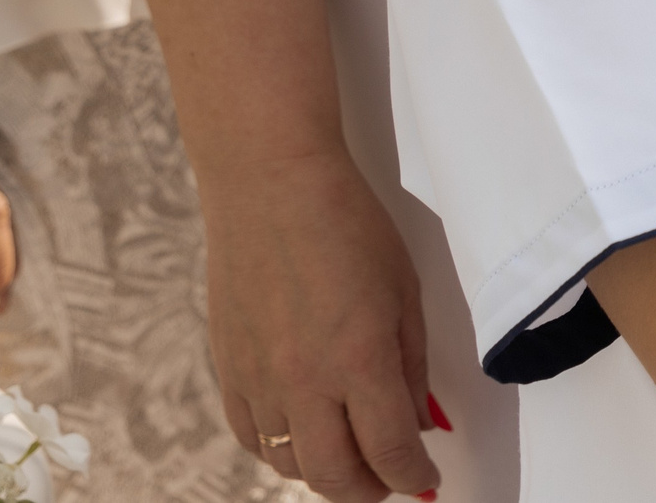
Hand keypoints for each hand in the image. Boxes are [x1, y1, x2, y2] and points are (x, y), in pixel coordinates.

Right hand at [199, 149, 440, 502]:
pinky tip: (302, 435)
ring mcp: (260, 378)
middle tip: (392, 480)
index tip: (426, 476)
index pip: (391, 452)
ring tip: (351, 458)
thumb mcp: (404, 290)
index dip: (415, 476)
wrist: (270, 184)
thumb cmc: (346, 222)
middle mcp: (305, 380)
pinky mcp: (228, 368)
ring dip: (326, 473)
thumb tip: (418, 423)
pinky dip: (280, 451)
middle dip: (372, 489)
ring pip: (289, 464)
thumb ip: (412, 365)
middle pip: (337, 476)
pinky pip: (251, 437)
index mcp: (360, 358)